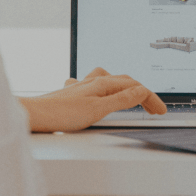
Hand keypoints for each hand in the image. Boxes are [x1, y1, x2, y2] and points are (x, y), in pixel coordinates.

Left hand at [20, 67, 165, 132]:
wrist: (35, 115)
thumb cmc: (61, 113)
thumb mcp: (98, 110)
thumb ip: (121, 100)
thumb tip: (142, 91)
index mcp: (102, 83)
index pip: (134, 87)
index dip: (150, 98)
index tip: (160, 110)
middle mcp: (92, 81)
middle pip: (124, 82)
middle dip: (142, 93)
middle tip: (153, 108)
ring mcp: (82, 87)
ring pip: (109, 81)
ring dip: (124, 88)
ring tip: (132, 96)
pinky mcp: (73, 94)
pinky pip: (94, 86)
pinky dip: (105, 90)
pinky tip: (99, 95)